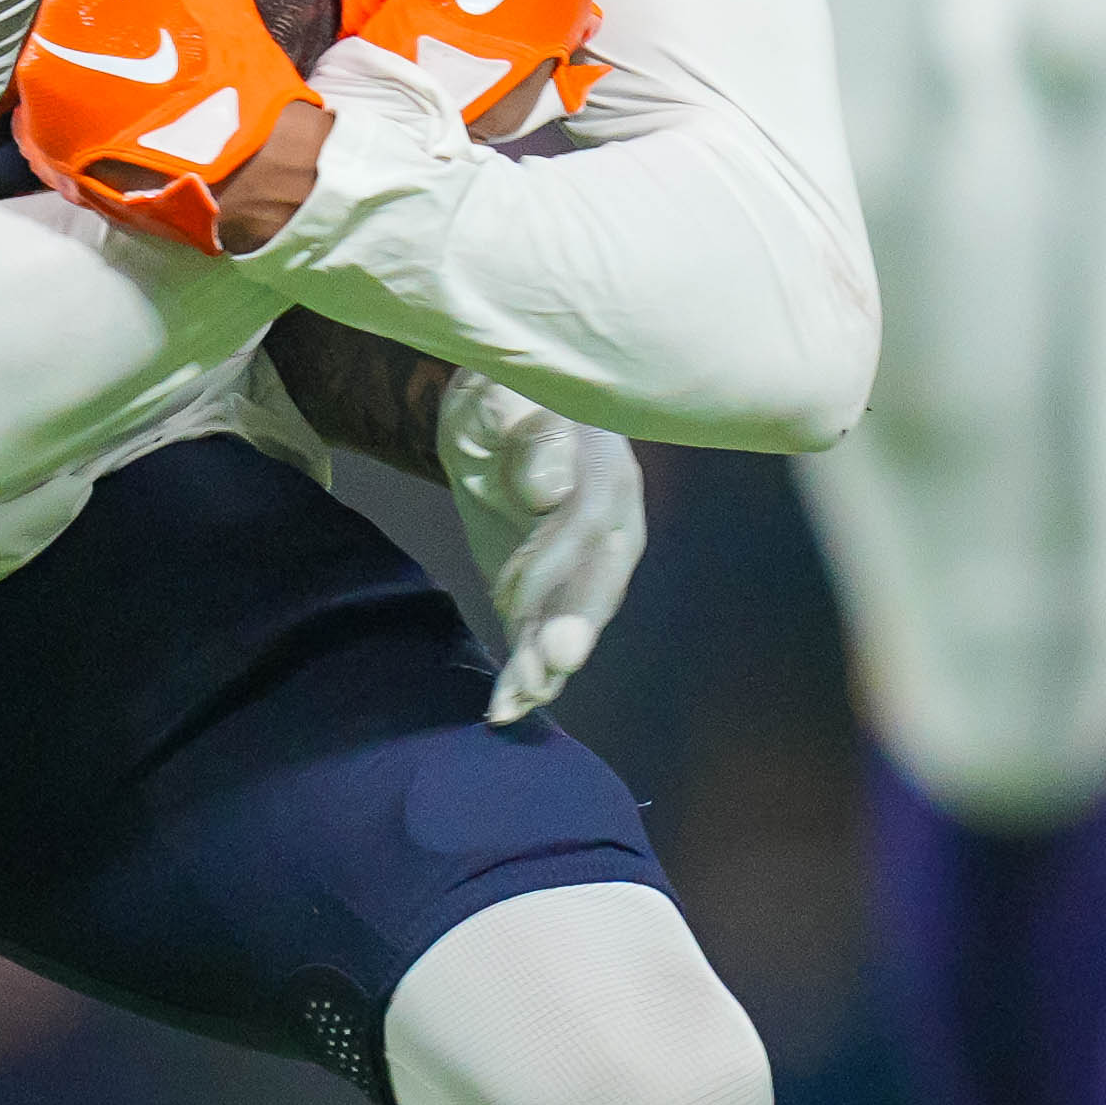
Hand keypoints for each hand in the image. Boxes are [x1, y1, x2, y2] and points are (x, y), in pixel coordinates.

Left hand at [12, 0, 312, 255]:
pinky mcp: (52, 163)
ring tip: (138, 75)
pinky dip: (78, 112)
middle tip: (144, 30)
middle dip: (93, 15)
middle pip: (58, 17)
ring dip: (84, 62)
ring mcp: (39, 118)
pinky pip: (53, 121)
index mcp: (65, 5)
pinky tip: (121, 113)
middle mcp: (37, 60)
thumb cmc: (219, 60)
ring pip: (55, 68)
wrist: (239, 165)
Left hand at [435, 376, 644, 726]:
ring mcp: (583, 570)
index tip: (511, 584)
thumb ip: (530, 430)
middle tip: (552, 665)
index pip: (588, 521)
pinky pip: (543, 639)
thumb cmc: (505, 396)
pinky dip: (526, 676)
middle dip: (574, 626)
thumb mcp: (507, 395)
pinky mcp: (550, 596)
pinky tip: (504, 709)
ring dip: (547, 663)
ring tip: (518, 697)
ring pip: (573, 621)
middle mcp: (609, 528)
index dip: (554, 557)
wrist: (495, 418)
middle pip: (598, 582)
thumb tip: (549, 487)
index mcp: (607, 471)